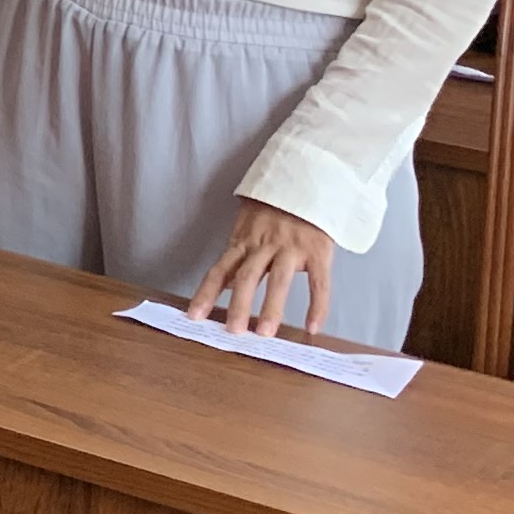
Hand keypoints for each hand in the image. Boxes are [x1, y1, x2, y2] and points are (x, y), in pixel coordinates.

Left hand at [185, 199, 339, 339]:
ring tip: (264, 333)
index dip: (206, 293)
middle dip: (239, 306)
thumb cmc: (275, 206)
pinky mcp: (318, 251)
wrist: (307, 180)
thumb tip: (225, 284)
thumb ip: (238, 254)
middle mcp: (265, 245)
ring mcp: (292, 248)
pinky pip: (319, 283)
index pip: (220, 270)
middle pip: (248, 277)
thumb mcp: (248, 225)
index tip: (194, 316)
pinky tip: (312, 327)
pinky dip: (317, 307)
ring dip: (271, 309)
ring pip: (279, 281)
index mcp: (244, 241)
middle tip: (233, 331)